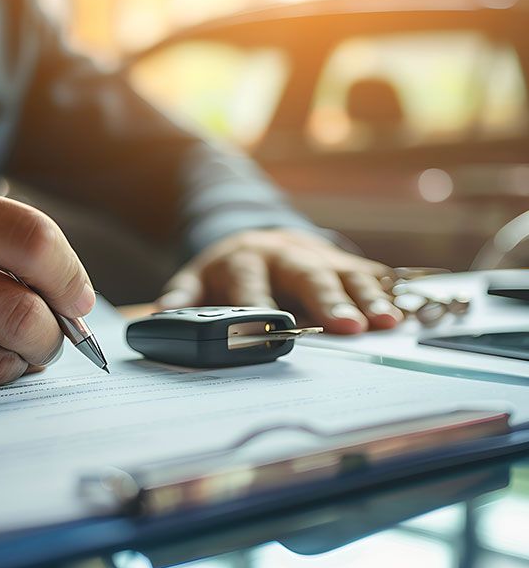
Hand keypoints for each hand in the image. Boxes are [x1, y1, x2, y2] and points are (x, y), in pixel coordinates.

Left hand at [157, 229, 402, 333]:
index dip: (258, 306)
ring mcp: (318, 257)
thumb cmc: (227, 273)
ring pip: (344, 274)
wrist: (257, 239)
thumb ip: (182, 297)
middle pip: (306, 276)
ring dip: (366, 298)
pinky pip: (371, 274)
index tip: (268, 329)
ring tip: (386, 322)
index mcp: (243, 261)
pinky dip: (390, 292)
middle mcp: (284, 256)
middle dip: (328, 301)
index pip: (249, 284)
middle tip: (348, 326)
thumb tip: (159, 314)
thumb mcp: (196, 281)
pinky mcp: (345, 262)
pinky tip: (406, 310)